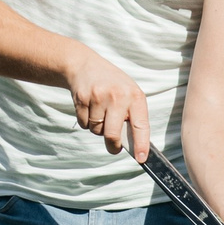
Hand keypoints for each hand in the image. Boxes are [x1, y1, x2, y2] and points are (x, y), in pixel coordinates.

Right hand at [61, 43, 150, 158]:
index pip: (141, 125)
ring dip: (98, 129)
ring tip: (101, 113)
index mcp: (135, 96)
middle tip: (114, 148)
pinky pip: (84, 124)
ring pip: (97, 130)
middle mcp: (117, 96)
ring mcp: (98, 97)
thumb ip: (132, 116)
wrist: (85, 66)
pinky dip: (87, 122)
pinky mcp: (82, 99)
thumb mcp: (129, 94)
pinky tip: (90, 108)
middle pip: (112, 134)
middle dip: (113, 146)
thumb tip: (133, 145)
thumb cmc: (113, 85)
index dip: (141, 144)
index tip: (141, 158)